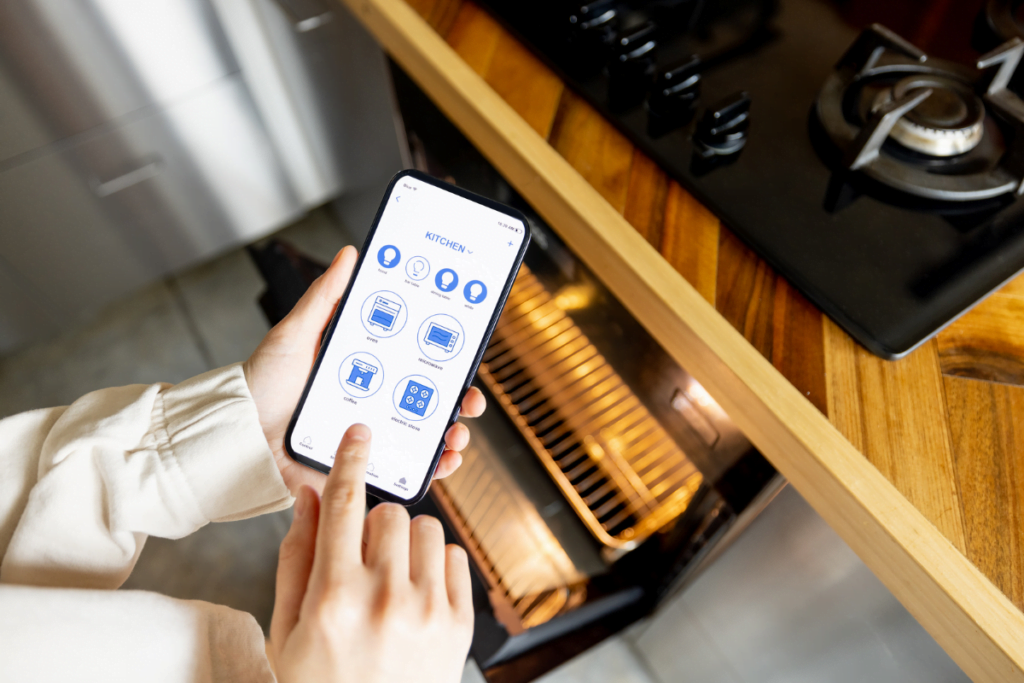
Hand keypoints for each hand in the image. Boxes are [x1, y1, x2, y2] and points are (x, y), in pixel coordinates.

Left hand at [243, 246, 486, 494]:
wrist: (240, 435)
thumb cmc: (263, 384)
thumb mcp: (296, 333)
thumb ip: (326, 297)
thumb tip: (351, 254)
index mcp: (367, 369)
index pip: (418, 362)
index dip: (449, 359)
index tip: (467, 355)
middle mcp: (375, 402)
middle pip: (433, 401)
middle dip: (462, 402)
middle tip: (470, 401)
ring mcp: (372, 437)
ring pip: (426, 438)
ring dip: (453, 438)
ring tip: (456, 436)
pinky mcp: (363, 468)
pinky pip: (405, 472)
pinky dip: (430, 470)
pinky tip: (440, 462)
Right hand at [270, 425, 472, 682]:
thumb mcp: (287, 628)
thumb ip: (297, 557)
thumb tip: (308, 497)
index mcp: (334, 598)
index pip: (343, 506)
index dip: (350, 460)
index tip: (359, 434)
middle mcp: (385, 599)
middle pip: (389, 512)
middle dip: (373, 523)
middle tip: (362, 555)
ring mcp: (428, 612)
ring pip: (427, 528)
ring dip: (405, 542)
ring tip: (390, 577)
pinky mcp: (460, 624)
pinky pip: (455, 557)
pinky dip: (434, 564)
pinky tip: (414, 592)